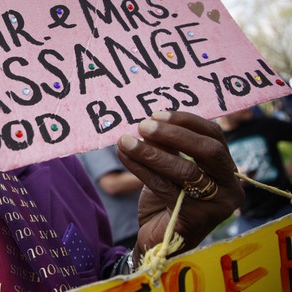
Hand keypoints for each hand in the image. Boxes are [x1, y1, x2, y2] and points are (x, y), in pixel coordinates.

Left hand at [116, 111, 243, 261]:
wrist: (159, 240)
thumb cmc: (167, 199)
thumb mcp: (170, 167)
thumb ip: (167, 146)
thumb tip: (150, 121)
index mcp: (227, 169)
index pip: (214, 136)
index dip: (186, 121)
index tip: (156, 114)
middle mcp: (230, 188)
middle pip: (208, 151)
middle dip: (174, 135)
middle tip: (143, 125)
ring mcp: (216, 206)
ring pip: (185, 170)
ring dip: (151, 152)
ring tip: (125, 141)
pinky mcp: (194, 219)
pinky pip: (164, 187)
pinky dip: (140, 168)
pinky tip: (124, 156)